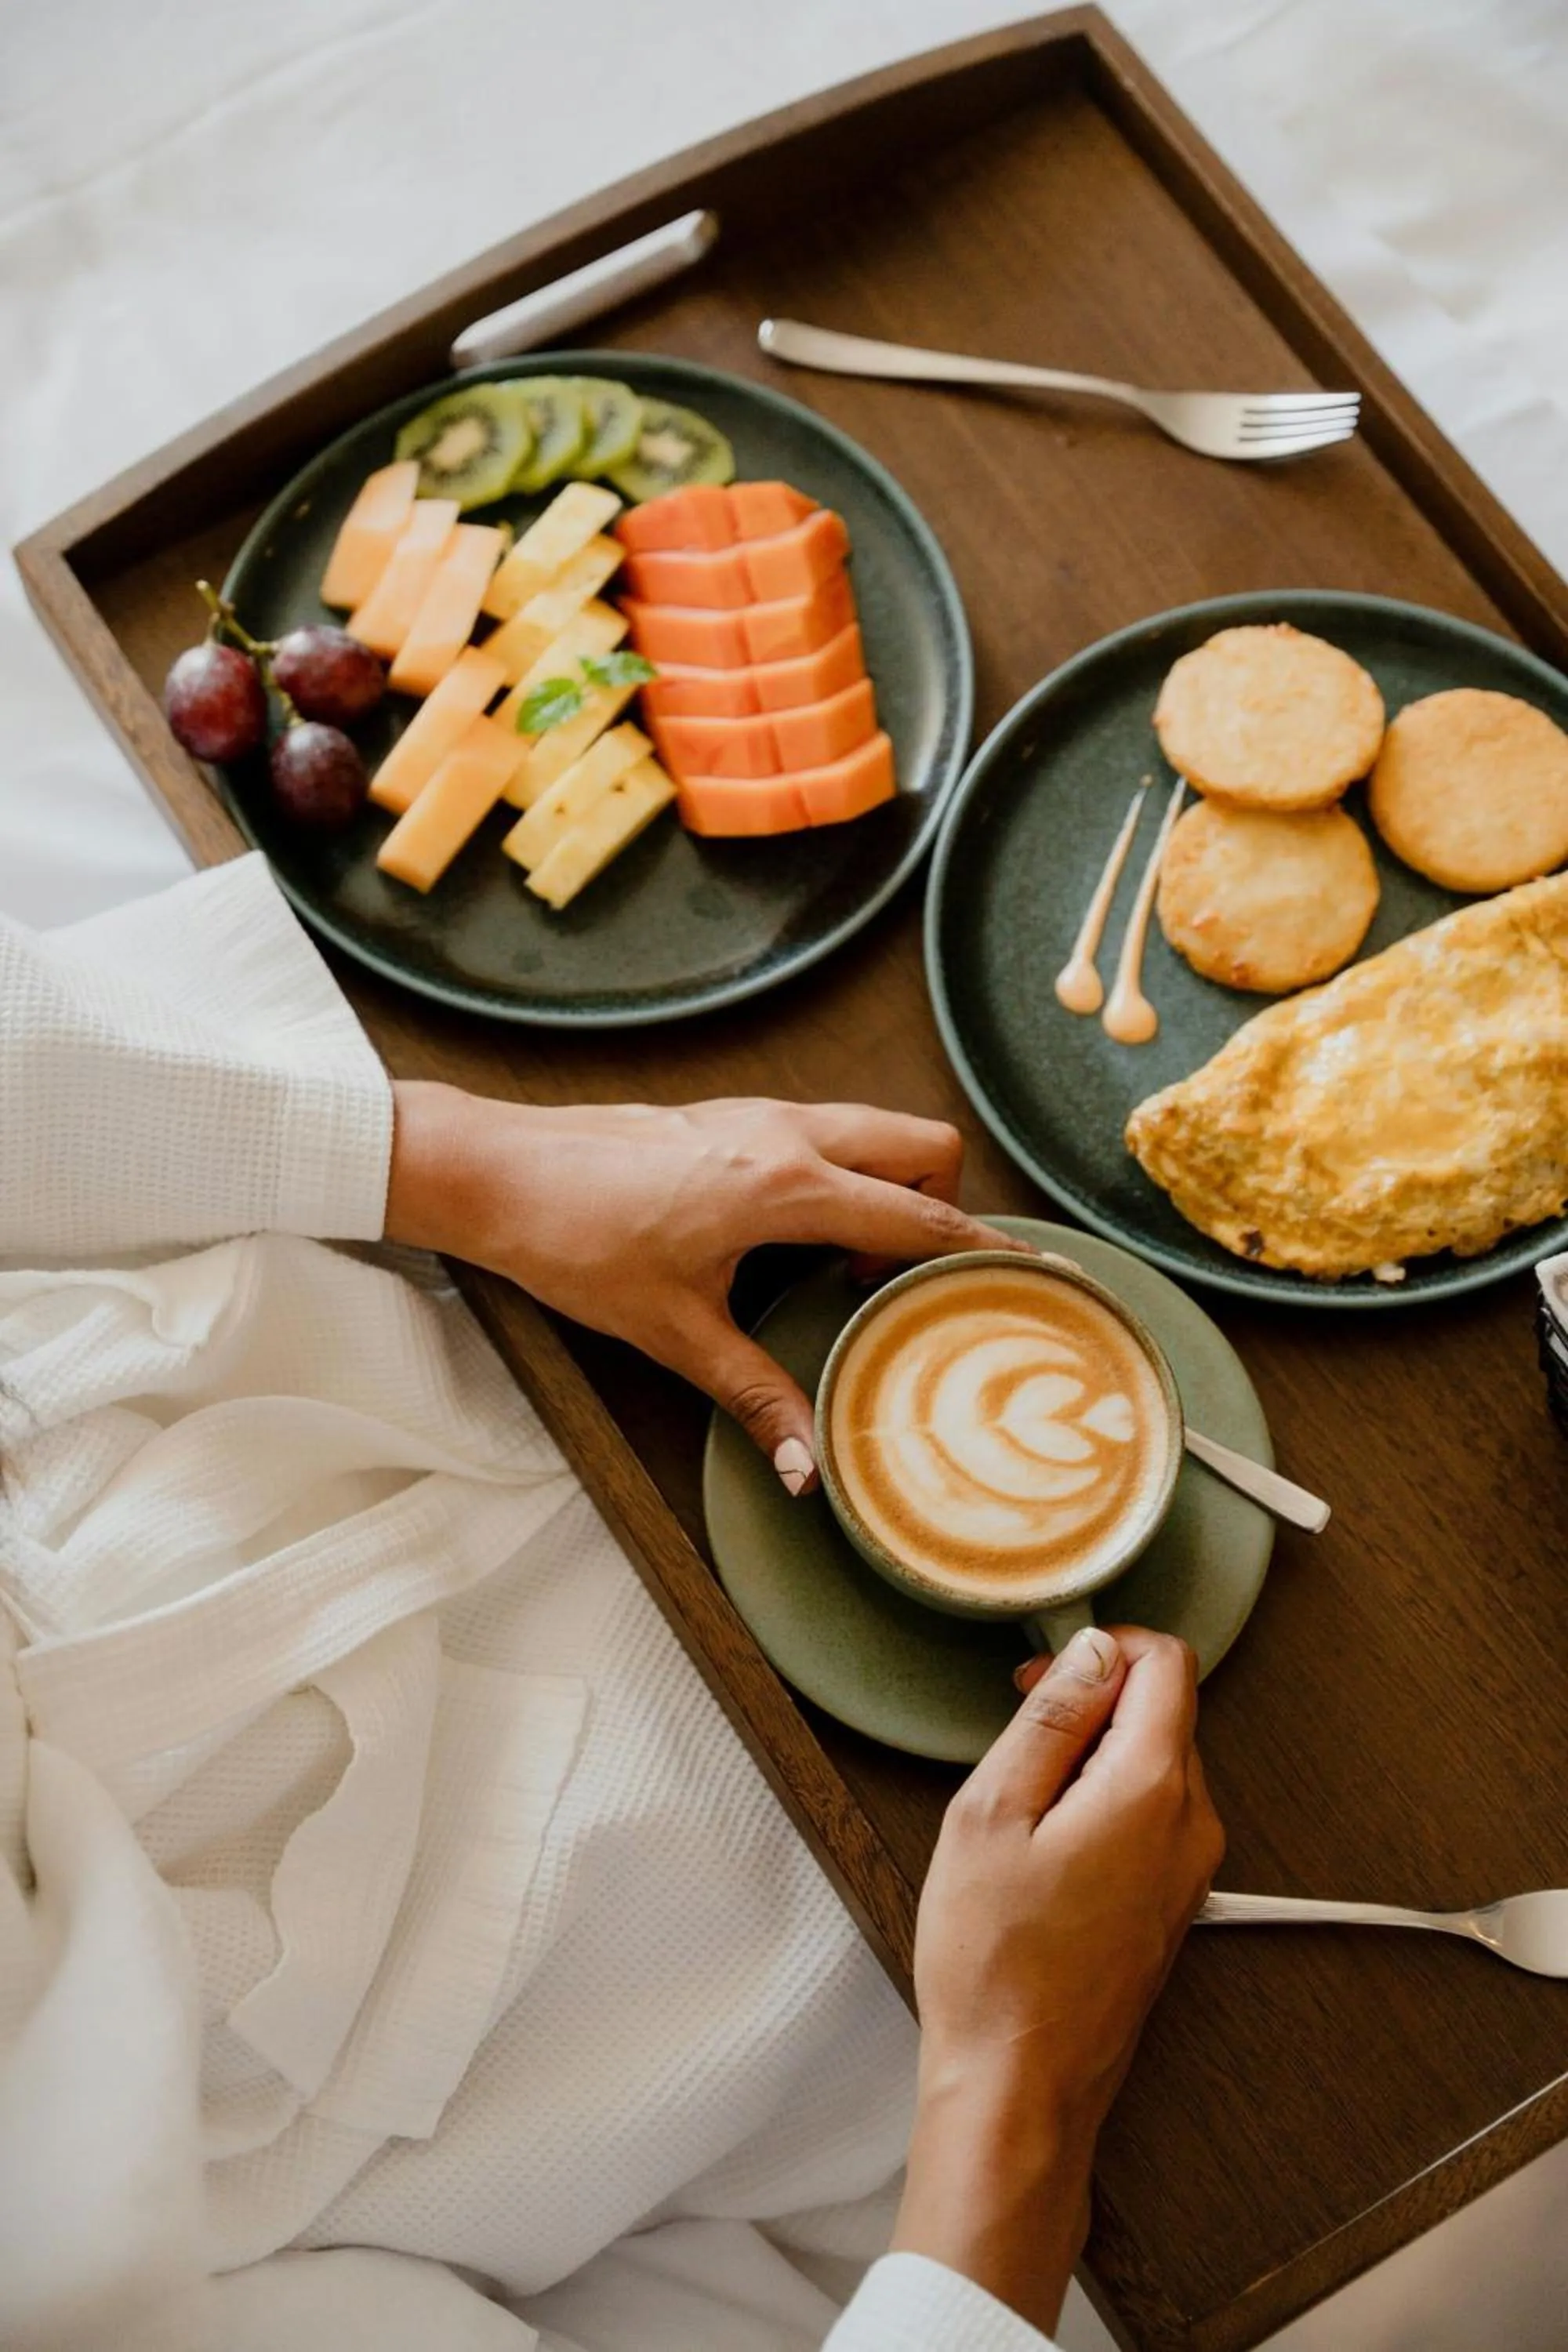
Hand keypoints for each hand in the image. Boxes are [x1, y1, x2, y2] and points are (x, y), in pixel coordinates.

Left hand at [384, 1082, 1023, 1489]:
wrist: (497, 1173)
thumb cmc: (576, 1240)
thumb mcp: (673, 1331)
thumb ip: (755, 1395)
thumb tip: (809, 1468)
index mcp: (787, 1186)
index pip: (921, 1213)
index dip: (983, 1248)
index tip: (1033, 1277)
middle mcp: (789, 1135)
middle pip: (922, 1144)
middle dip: (943, 1202)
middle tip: (912, 1279)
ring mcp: (762, 1115)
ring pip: (876, 1129)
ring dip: (890, 1186)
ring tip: (851, 1268)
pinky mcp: (733, 1116)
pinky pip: (829, 1132)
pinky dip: (845, 1174)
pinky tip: (800, 1239)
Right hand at [892, 1625, 1223, 2332]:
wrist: (1022, 2083)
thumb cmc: (994, 1960)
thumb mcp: (991, 1814)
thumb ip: (1050, 1720)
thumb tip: (1091, 1652)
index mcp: (1151, 1789)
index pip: (1169, 1664)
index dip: (1106, 1647)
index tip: (1046, 1674)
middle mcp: (1192, 1825)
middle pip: (1166, 1712)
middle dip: (1097, 1699)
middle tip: (1020, 1730)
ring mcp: (1191, 1871)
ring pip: (1160, 1764)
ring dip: (1098, 1754)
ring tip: (1025, 1797)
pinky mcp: (1176, 1905)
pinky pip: (1154, 1817)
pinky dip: (1107, 1802)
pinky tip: (1048, 1844)